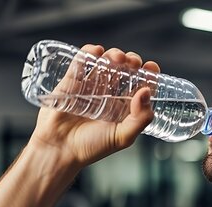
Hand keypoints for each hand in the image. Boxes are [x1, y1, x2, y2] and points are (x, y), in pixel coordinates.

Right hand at [28, 44, 159, 168]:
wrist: (59, 150)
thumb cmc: (92, 147)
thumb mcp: (123, 137)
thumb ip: (140, 119)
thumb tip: (146, 92)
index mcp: (124, 108)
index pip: (140, 86)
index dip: (148, 75)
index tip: (151, 67)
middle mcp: (109, 95)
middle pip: (125, 71)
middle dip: (131, 62)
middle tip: (133, 62)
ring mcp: (90, 88)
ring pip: (105, 64)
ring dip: (114, 55)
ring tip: (117, 58)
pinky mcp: (70, 83)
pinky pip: (80, 64)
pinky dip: (88, 53)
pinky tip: (96, 50)